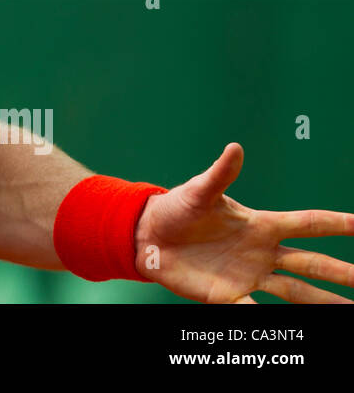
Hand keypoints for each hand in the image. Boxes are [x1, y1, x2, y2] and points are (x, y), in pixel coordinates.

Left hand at [134, 142, 353, 302]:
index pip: (307, 224)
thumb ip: (219, 174)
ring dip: (325, 302)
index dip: (337, 224)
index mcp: (260, 225)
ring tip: (351, 310)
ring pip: (297, 293)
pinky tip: (296, 330)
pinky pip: (255, 310)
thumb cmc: (175, 209)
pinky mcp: (228, 295)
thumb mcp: (198, 192)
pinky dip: (269, 319)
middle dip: (342, 272)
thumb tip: (235, 148)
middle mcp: (261, 253)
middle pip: (312, 264)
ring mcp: (248, 275)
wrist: (146, 236)